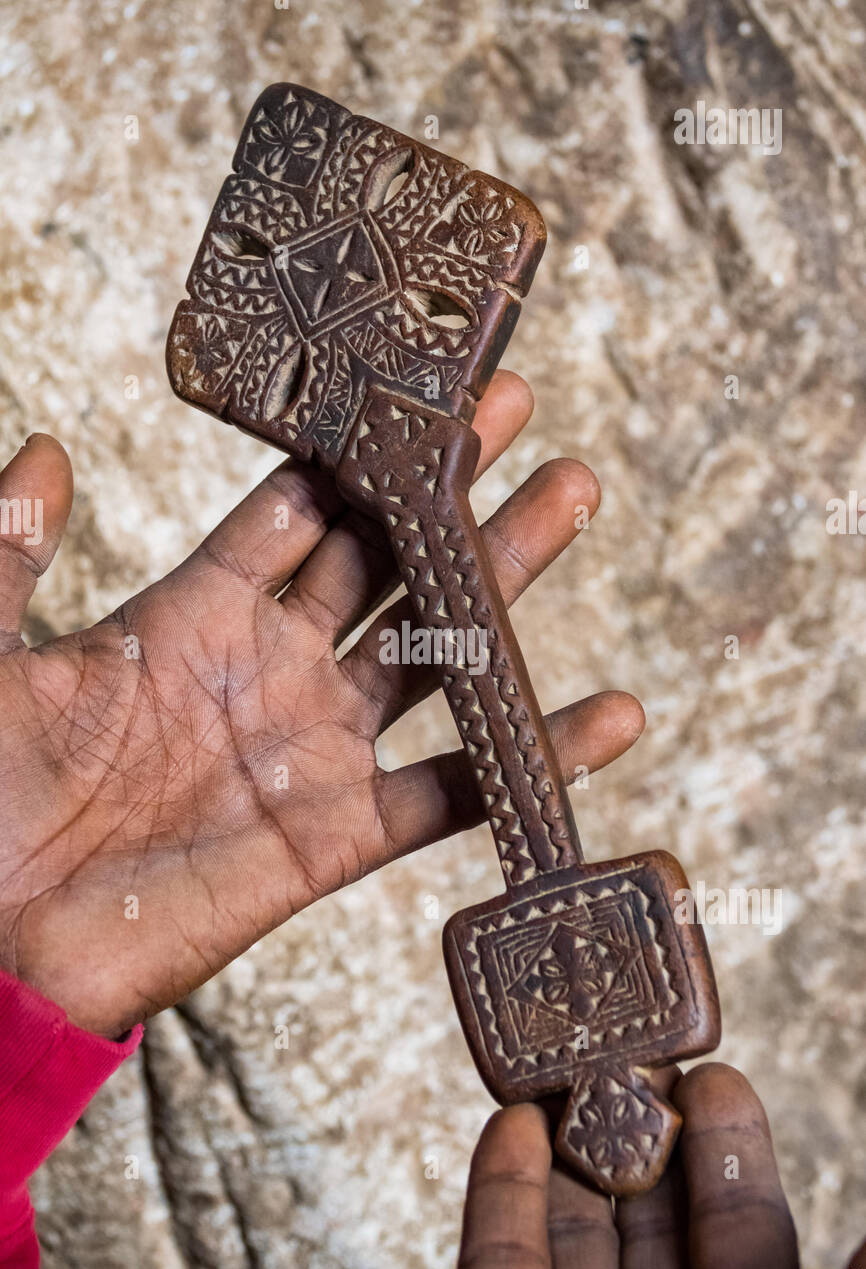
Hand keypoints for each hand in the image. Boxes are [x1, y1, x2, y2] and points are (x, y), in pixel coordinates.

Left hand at [0, 372, 644, 1036]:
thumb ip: (15, 552)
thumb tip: (46, 448)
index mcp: (190, 618)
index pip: (295, 513)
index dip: (352, 452)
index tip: (408, 386)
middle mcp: (268, 674)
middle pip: (383, 563)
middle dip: (449, 492)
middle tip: (512, 411)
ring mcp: (310, 751)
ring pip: (433, 652)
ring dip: (503, 584)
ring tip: (572, 495)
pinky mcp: (337, 836)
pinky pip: (453, 792)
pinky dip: (531, 759)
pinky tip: (609, 715)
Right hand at [457, 1063, 802, 1268]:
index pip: (743, 1247)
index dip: (728, 1158)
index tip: (712, 1077)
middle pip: (649, 1234)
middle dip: (633, 1139)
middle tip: (621, 1057)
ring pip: (570, 1248)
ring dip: (560, 1155)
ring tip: (558, 1075)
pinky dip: (499, 1203)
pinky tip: (507, 1129)